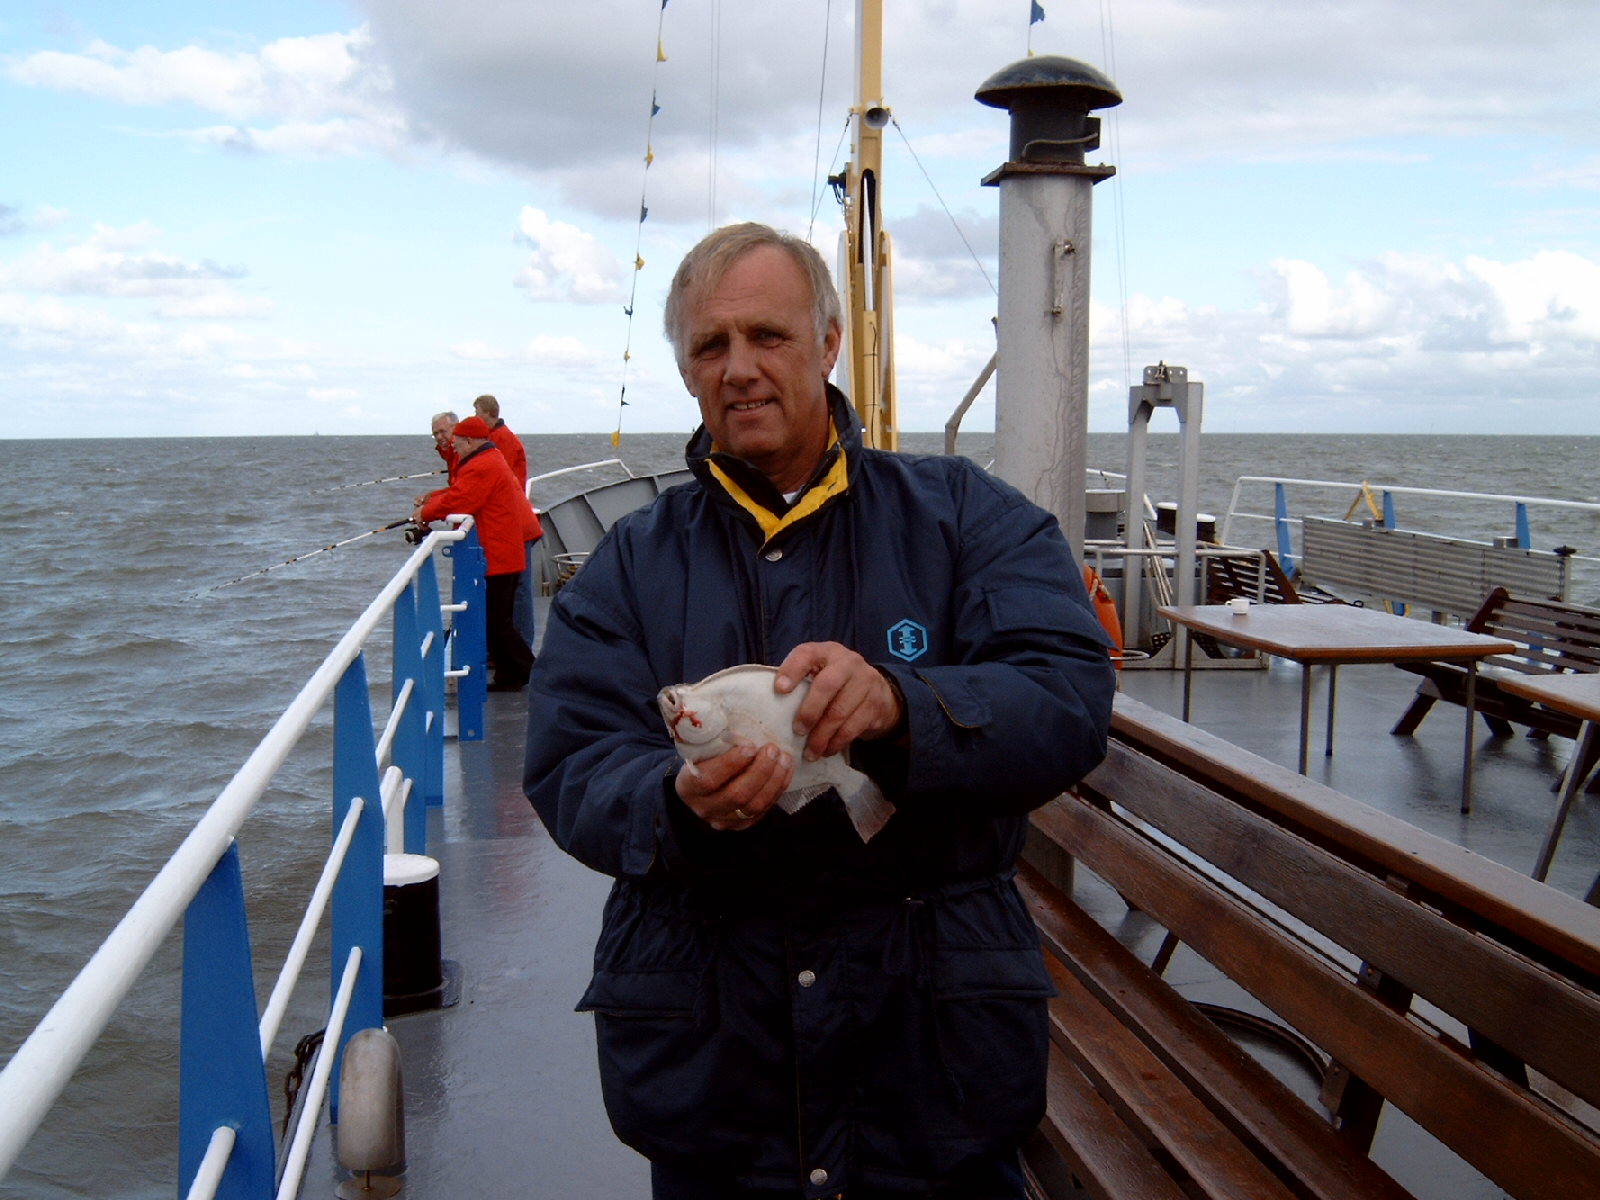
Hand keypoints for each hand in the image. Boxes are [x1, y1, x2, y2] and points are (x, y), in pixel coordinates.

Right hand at [675, 741, 791, 830]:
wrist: (701, 782)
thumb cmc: (703, 758)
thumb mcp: (701, 749)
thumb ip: (716, 743)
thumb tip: (742, 729)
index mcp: (688, 787)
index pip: (708, 780)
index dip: (731, 763)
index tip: (750, 746)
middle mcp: (704, 808)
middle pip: (736, 795)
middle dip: (759, 770)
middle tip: (772, 749)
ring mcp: (723, 820)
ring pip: (753, 806)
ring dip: (773, 780)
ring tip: (784, 758)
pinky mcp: (741, 824)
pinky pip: (764, 810)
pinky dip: (778, 789)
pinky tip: (785, 771)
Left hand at [775, 642, 902, 761]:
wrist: (880, 692)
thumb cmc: (837, 684)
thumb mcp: (821, 673)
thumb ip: (801, 681)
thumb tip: (769, 703)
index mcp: (826, 652)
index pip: (807, 654)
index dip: (792, 670)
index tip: (779, 690)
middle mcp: (848, 662)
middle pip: (826, 685)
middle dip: (809, 712)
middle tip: (798, 731)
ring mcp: (865, 682)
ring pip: (839, 712)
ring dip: (821, 736)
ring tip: (810, 752)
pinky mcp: (875, 704)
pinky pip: (852, 727)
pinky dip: (836, 742)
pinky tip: (827, 750)